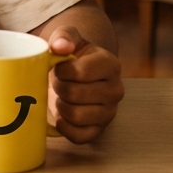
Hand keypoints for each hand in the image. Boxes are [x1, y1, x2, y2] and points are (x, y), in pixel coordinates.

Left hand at [45, 25, 123, 143]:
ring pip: (76, 116)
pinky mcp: (99, 130)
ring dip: (60, 106)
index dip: (61, 70)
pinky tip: (60, 115)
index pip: (80, 72)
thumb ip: (64, 36)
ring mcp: (109, 112)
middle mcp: (115, 90)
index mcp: (110, 64)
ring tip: (60, 96)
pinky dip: (64, 126)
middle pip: (75, 94)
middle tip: (57, 82)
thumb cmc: (71, 55)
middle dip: (58, 87)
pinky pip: (79, 136)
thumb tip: (61, 46)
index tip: (58, 67)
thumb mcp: (68, 37)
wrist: (75, 75)